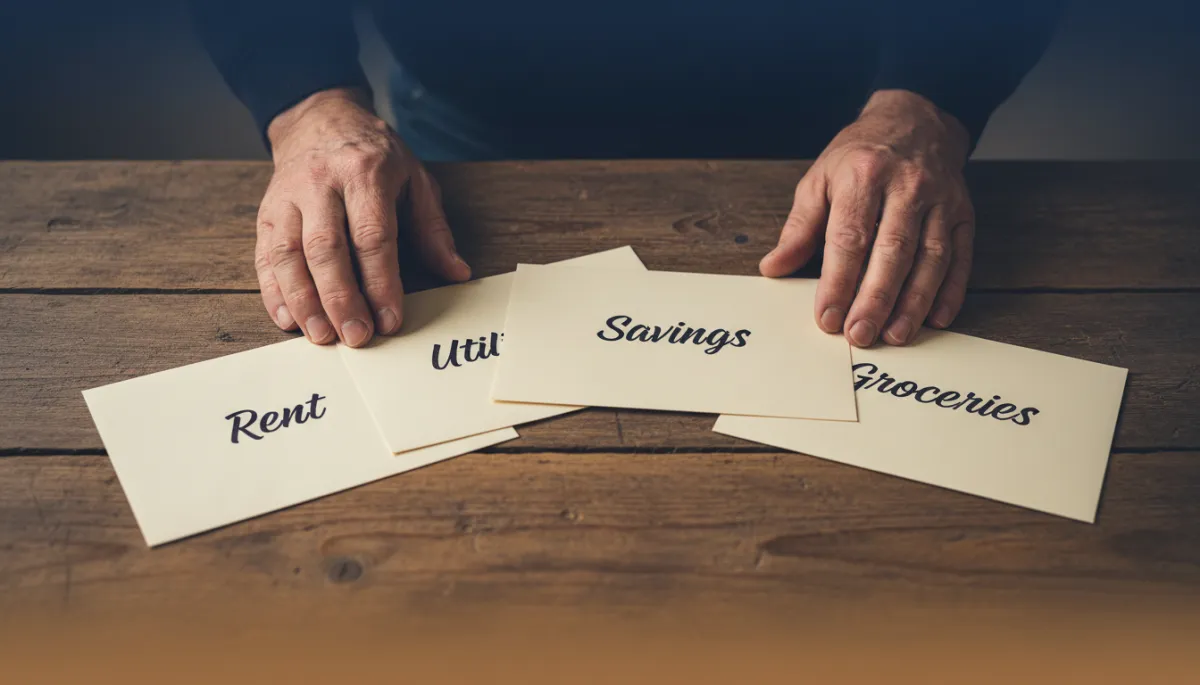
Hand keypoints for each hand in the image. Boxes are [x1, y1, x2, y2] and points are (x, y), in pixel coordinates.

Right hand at [257, 87, 470, 345]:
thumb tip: (456, 272)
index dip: (381, 283)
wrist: (320, 120)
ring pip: (289, 255)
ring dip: (304, 301)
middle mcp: (320, 184)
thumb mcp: (415, 180)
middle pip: (326, 249)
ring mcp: (288, 198)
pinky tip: (288, 319)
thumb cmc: (374, 156)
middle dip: (341, 299)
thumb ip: (433, 229)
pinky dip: (273, 291)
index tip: (390, 319)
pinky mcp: (266, 212)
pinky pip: (264, 255)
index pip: (372, 236)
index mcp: (364, 174)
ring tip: (322, 336)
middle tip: (357, 336)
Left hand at [760, 89, 974, 346]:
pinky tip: (936, 318)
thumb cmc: (860, 156)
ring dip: (913, 302)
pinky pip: (960, 257)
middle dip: (875, 299)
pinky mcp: (963, 213)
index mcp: (864, 175)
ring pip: (930, 258)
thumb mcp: (820, 180)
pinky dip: (951, 291)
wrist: (915, 120)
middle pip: (893, 251)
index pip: (850, 238)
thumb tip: (773, 268)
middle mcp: (907, 186)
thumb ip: (799, 228)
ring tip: (895, 335)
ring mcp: (940, 200)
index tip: (827, 316)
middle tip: (860, 334)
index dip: (838, 282)